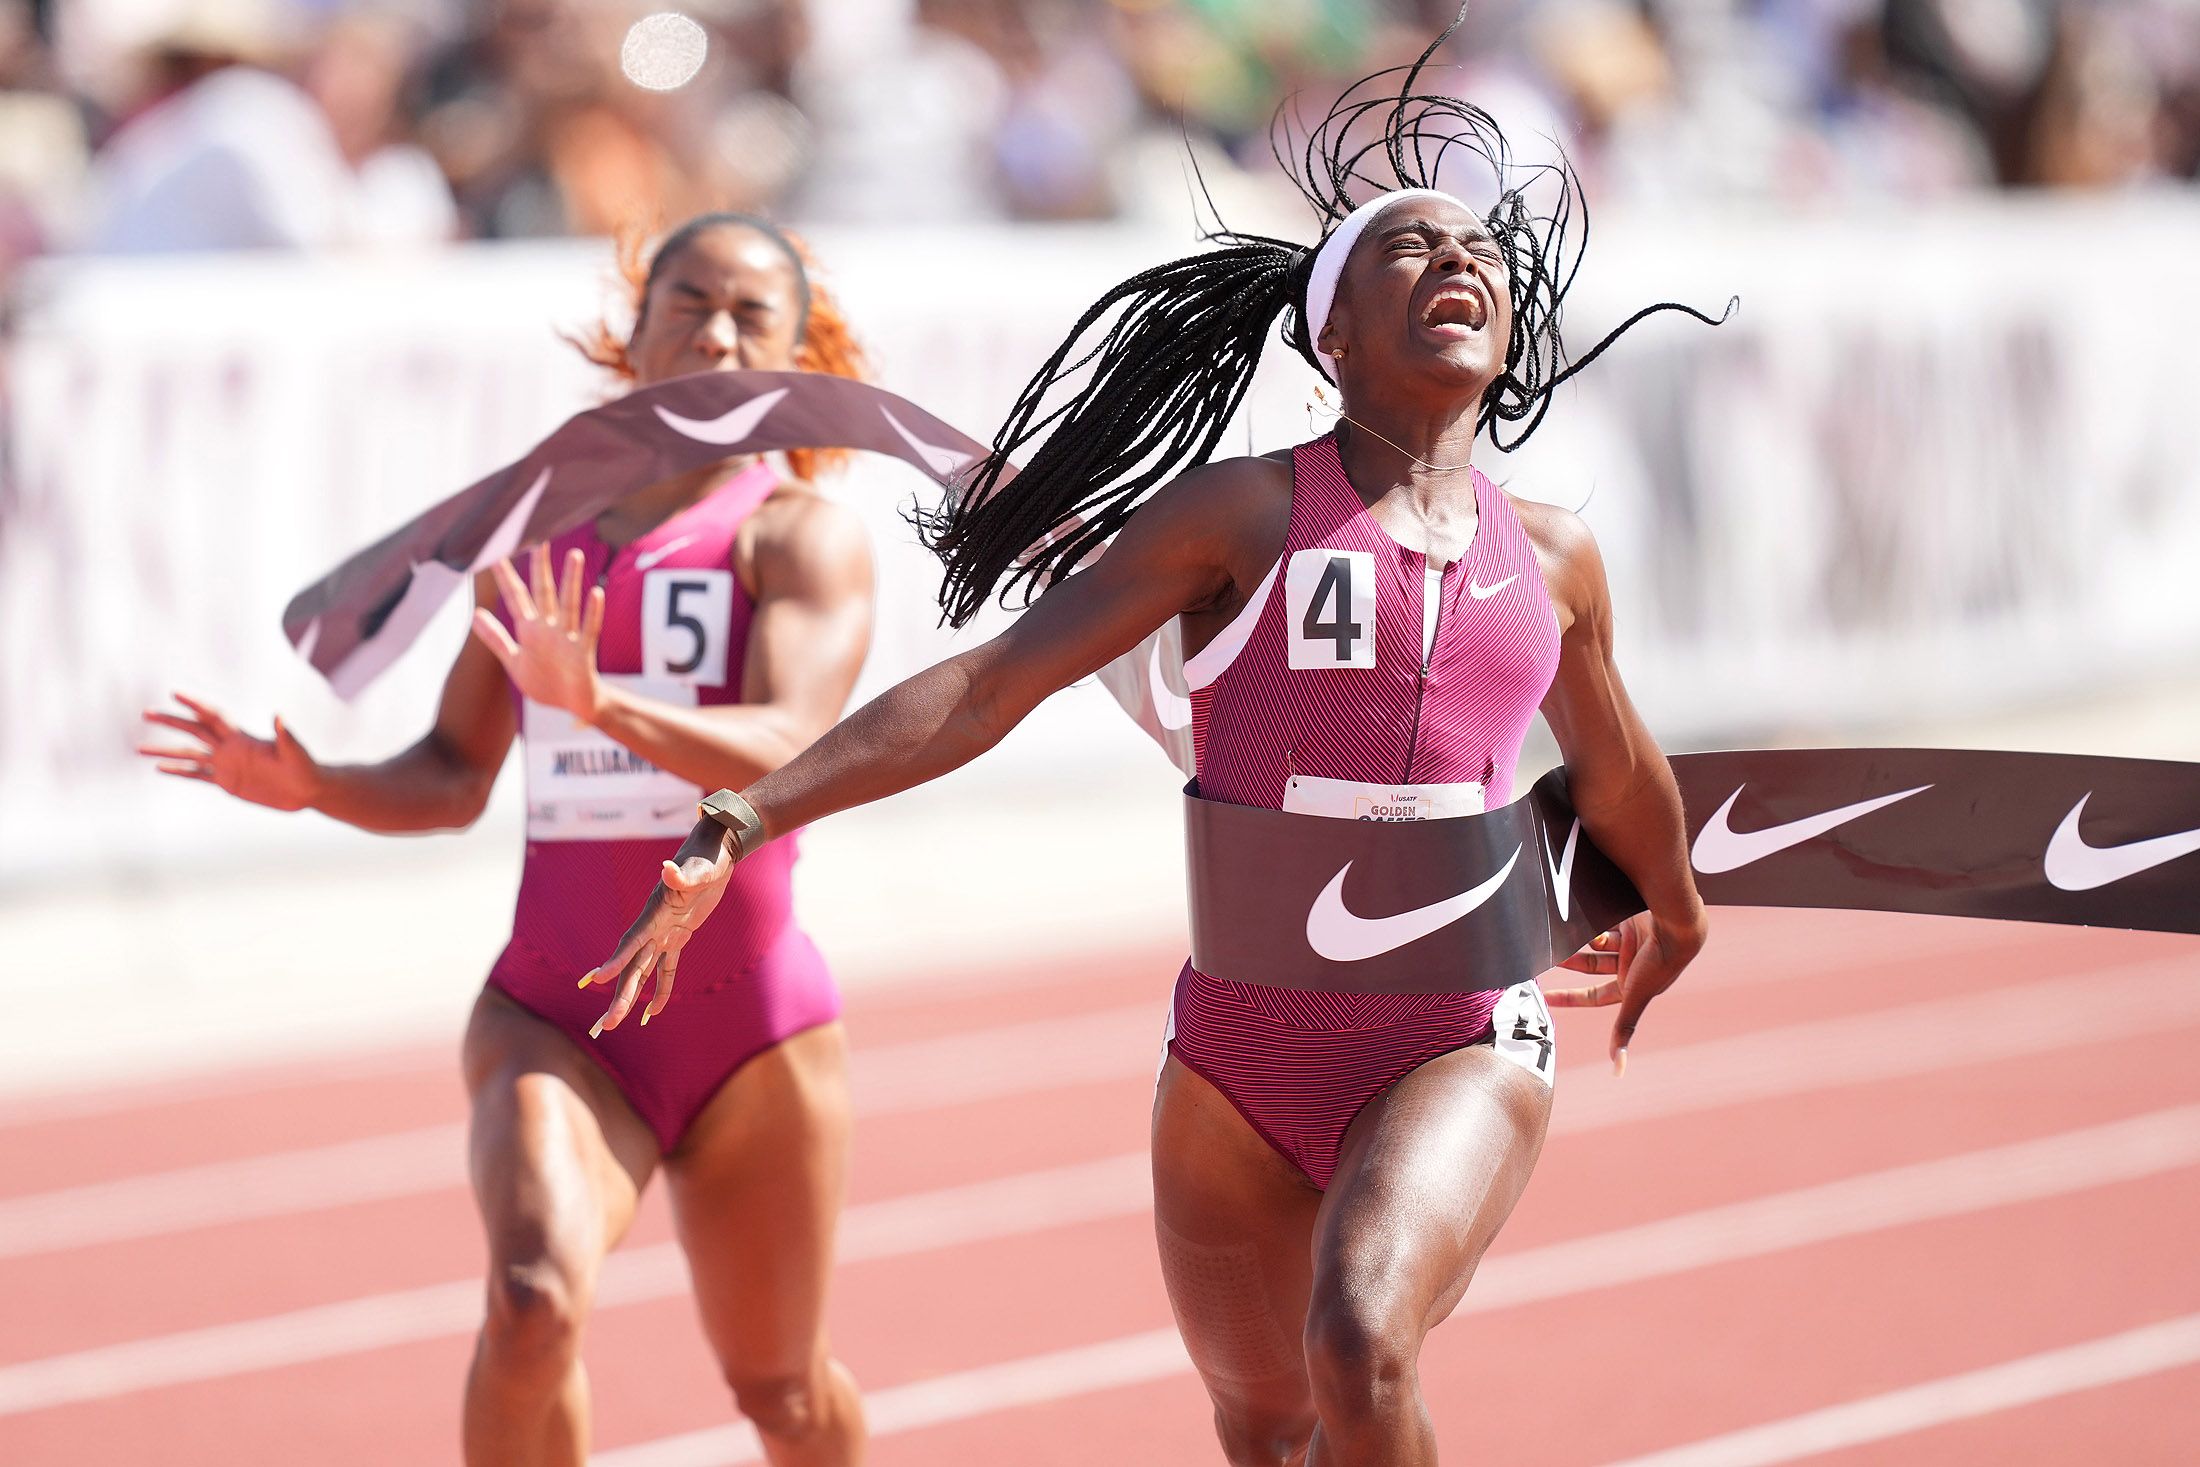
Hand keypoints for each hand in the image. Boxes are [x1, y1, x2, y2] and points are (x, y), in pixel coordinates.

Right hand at [139, 693, 318, 810]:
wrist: (308, 790)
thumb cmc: (306, 767)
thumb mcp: (295, 751)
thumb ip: (286, 735)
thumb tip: (280, 715)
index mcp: (243, 738)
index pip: (213, 716)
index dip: (195, 705)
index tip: (174, 694)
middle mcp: (230, 748)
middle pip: (194, 730)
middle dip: (171, 721)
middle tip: (146, 713)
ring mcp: (226, 765)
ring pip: (189, 754)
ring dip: (165, 750)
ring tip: (139, 748)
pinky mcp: (227, 782)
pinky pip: (197, 776)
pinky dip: (179, 771)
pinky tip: (160, 768)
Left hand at [472, 544, 605, 719]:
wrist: (572, 705)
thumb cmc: (545, 682)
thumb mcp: (513, 661)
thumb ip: (496, 638)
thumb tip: (476, 615)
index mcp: (530, 630)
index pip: (516, 598)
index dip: (506, 578)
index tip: (498, 555)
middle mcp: (549, 629)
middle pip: (543, 593)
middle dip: (539, 568)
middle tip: (539, 540)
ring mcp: (567, 639)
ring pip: (568, 605)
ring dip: (570, 581)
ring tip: (573, 555)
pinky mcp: (582, 653)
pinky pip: (588, 630)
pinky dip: (593, 613)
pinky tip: (596, 594)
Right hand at [579, 819, 735, 1034]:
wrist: (715, 852)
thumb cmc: (706, 857)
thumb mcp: (700, 868)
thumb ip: (683, 875)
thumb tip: (667, 870)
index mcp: (655, 913)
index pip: (632, 941)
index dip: (616, 960)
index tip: (598, 980)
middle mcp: (653, 927)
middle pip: (632, 967)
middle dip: (619, 996)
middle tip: (605, 1025)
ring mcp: (664, 934)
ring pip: (642, 972)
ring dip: (629, 998)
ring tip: (613, 1023)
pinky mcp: (678, 938)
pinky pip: (666, 970)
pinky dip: (660, 990)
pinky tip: (651, 1013)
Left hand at [1545, 909, 1706, 1074]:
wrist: (1674, 924)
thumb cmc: (1658, 964)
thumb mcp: (1634, 997)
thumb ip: (1623, 1030)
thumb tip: (1618, 1071)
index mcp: (1631, 987)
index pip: (1592, 996)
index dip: (1569, 997)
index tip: (1543, 996)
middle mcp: (1629, 966)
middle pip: (1590, 967)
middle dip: (1570, 962)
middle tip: (1547, 956)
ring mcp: (1629, 943)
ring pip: (1594, 945)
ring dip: (1579, 942)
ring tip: (1563, 936)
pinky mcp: (1628, 921)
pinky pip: (1602, 924)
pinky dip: (1594, 926)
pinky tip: (1591, 923)